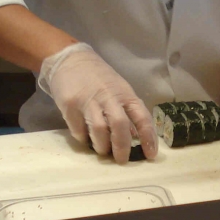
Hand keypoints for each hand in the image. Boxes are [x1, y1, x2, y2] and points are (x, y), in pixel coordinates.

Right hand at [38, 43, 156, 162]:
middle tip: (122, 160)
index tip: (150, 155)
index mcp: (124, 94)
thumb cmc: (98, 78)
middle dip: (122, 147)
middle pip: (120, 126)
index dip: (148, 137)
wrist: (69, 59)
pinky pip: (79, 131)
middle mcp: (108, 97)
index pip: (142, 117)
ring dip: (102, 147)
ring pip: (99, 131)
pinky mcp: (70, 106)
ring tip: (102, 150)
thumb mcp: (118, 89)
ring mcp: (88, 101)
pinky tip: (86, 137)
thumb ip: (127, 111)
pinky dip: (84, 139)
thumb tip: (135, 137)